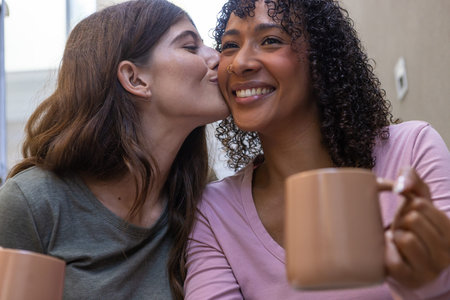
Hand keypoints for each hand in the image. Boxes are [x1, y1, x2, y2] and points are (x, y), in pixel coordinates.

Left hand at [385, 167, 449, 287]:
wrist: (408, 258)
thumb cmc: (413, 223)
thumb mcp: (417, 198)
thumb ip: (411, 178)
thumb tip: (400, 184)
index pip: (420, 205)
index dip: (409, 206)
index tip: (414, 216)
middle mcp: (447, 253)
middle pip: (411, 219)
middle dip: (402, 221)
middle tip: (405, 230)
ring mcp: (431, 270)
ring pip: (404, 239)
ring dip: (395, 237)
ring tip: (400, 242)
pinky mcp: (412, 281)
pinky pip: (394, 262)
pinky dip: (388, 253)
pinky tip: (394, 253)